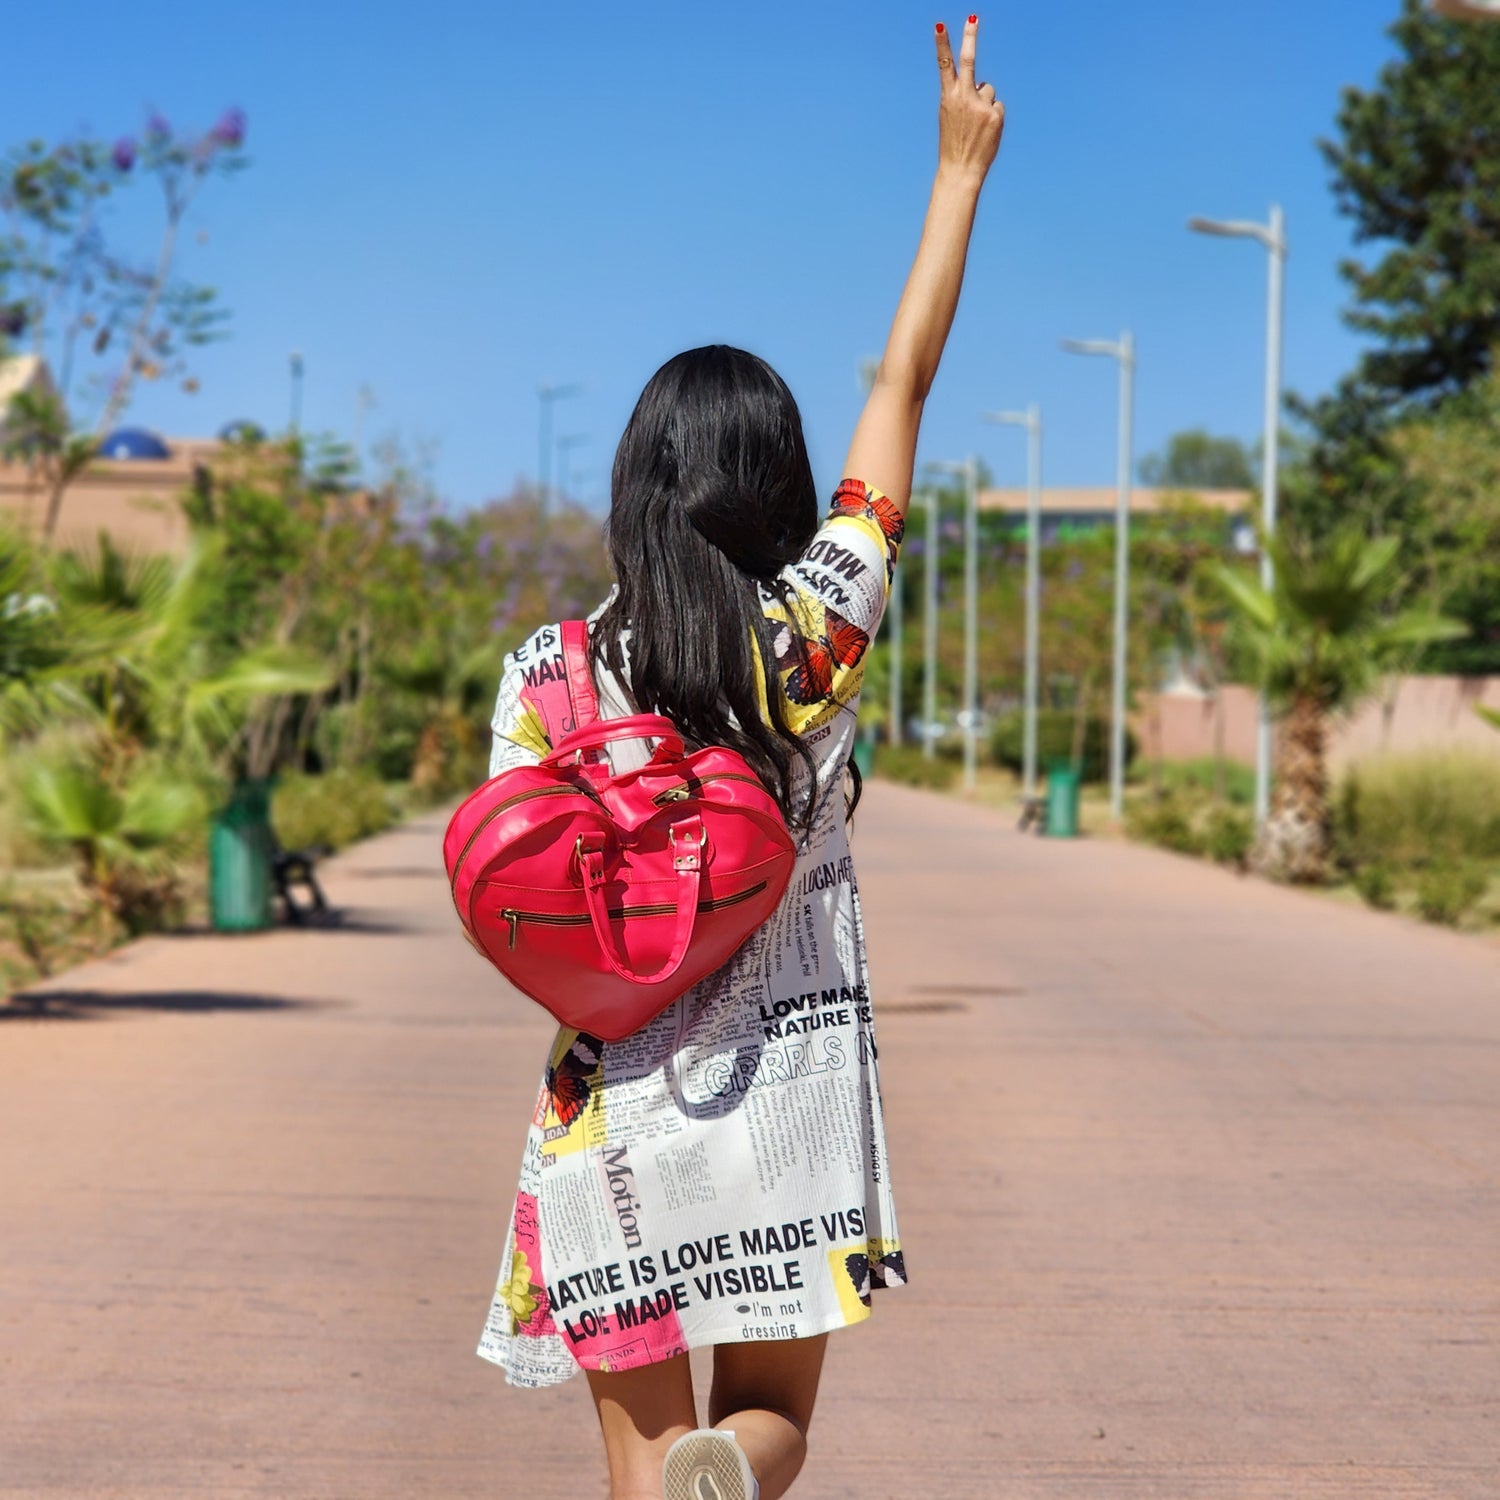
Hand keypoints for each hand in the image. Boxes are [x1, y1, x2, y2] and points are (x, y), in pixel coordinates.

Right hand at [935, 16, 1004, 183]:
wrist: (961, 170)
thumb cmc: (954, 144)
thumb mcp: (952, 117)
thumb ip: (964, 96)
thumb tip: (982, 84)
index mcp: (948, 98)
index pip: (944, 65)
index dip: (942, 44)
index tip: (939, 25)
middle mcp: (964, 97)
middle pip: (968, 60)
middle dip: (970, 37)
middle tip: (973, 17)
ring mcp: (980, 105)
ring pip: (988, 89)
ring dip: (985, 102)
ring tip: (976, 124)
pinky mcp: (995, 114)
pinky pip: (997, 105)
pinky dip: (993, 116)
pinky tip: (985, 131)